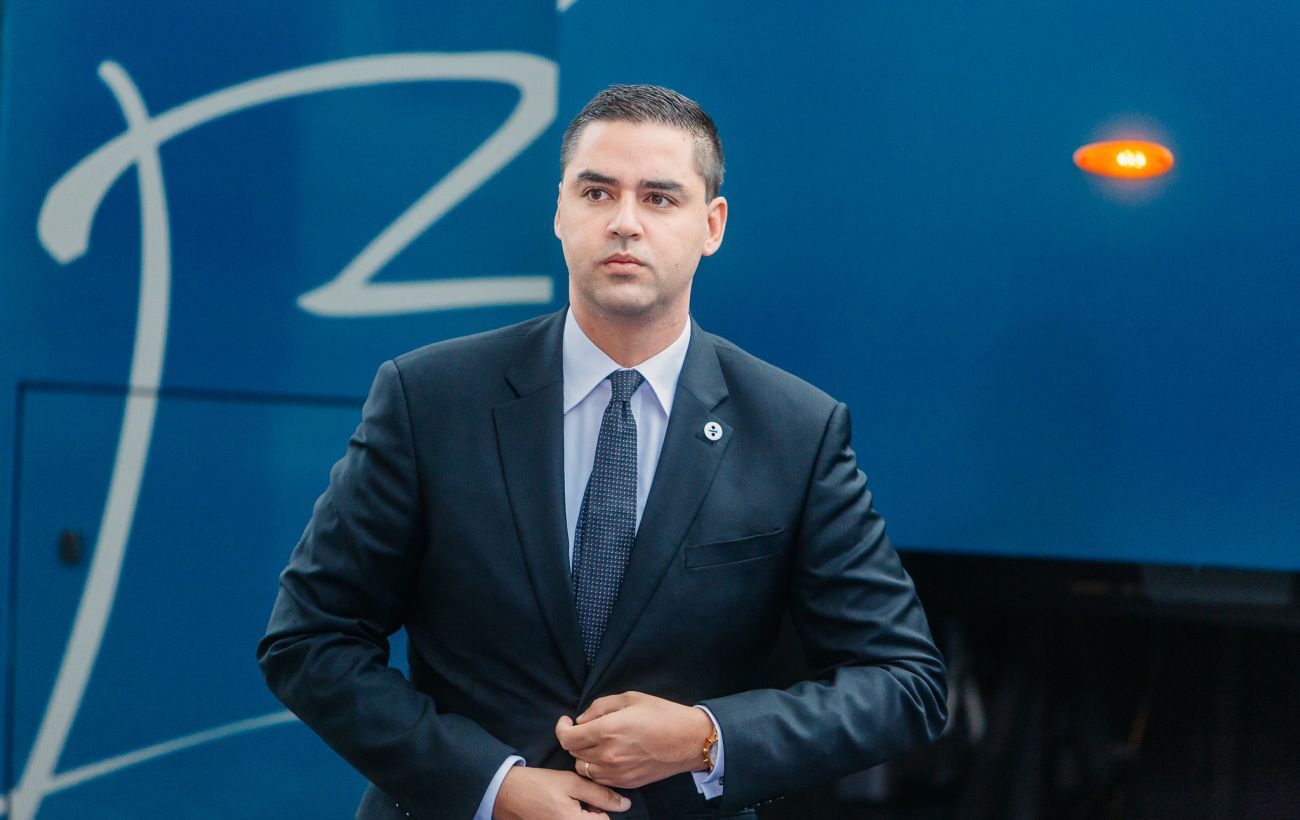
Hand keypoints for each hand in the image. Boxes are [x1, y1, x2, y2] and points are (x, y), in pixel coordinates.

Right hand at [493, 765, 630, 819]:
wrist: (506, 793)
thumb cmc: (539, 785)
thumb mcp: (571, 783)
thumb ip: (600, 794)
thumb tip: (625, 805)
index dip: (602, 807)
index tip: (589, 796)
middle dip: (593, 814)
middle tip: (577, 800)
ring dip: (583, 817)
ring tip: (569, 805)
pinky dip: (572, 818)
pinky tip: (560, 810)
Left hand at [555, 691, 713, 789]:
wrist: (689, 740)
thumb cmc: (662, 714)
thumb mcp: (630, 698)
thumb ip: (600, 707)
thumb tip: (581, 720)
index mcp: (606, 731)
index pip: (567, 738)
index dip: (561, 729)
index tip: (567, 722)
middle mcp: (607, 755)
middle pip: (574, 753)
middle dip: (575, 739)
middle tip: (586, 729)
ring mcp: (617, 772)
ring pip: (584, 769)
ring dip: (585, 755)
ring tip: (597, 743)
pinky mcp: (626, 782)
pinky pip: (600, 779)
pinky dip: (597, 768)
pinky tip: (609, 756)